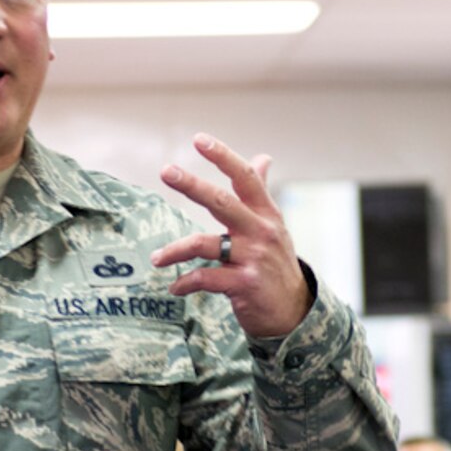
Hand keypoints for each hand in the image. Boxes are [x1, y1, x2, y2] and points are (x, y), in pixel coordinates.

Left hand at [152, 134, 310, 337]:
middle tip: (167, 171)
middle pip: (222, 201)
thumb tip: (263, 157)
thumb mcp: (274, 226)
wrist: (293, 311)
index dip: (223, 156)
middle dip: (192, 185)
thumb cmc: (276, 264)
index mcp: (267, 214)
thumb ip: (261, 192)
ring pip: (205, 244)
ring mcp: (253, 258)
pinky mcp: (244, 285)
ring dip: (175, 250)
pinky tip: (176, 288)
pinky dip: (185, 283)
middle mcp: (261, 232)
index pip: (245, 177)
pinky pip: (205, 278)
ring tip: (157, 259)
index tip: (199, 139)